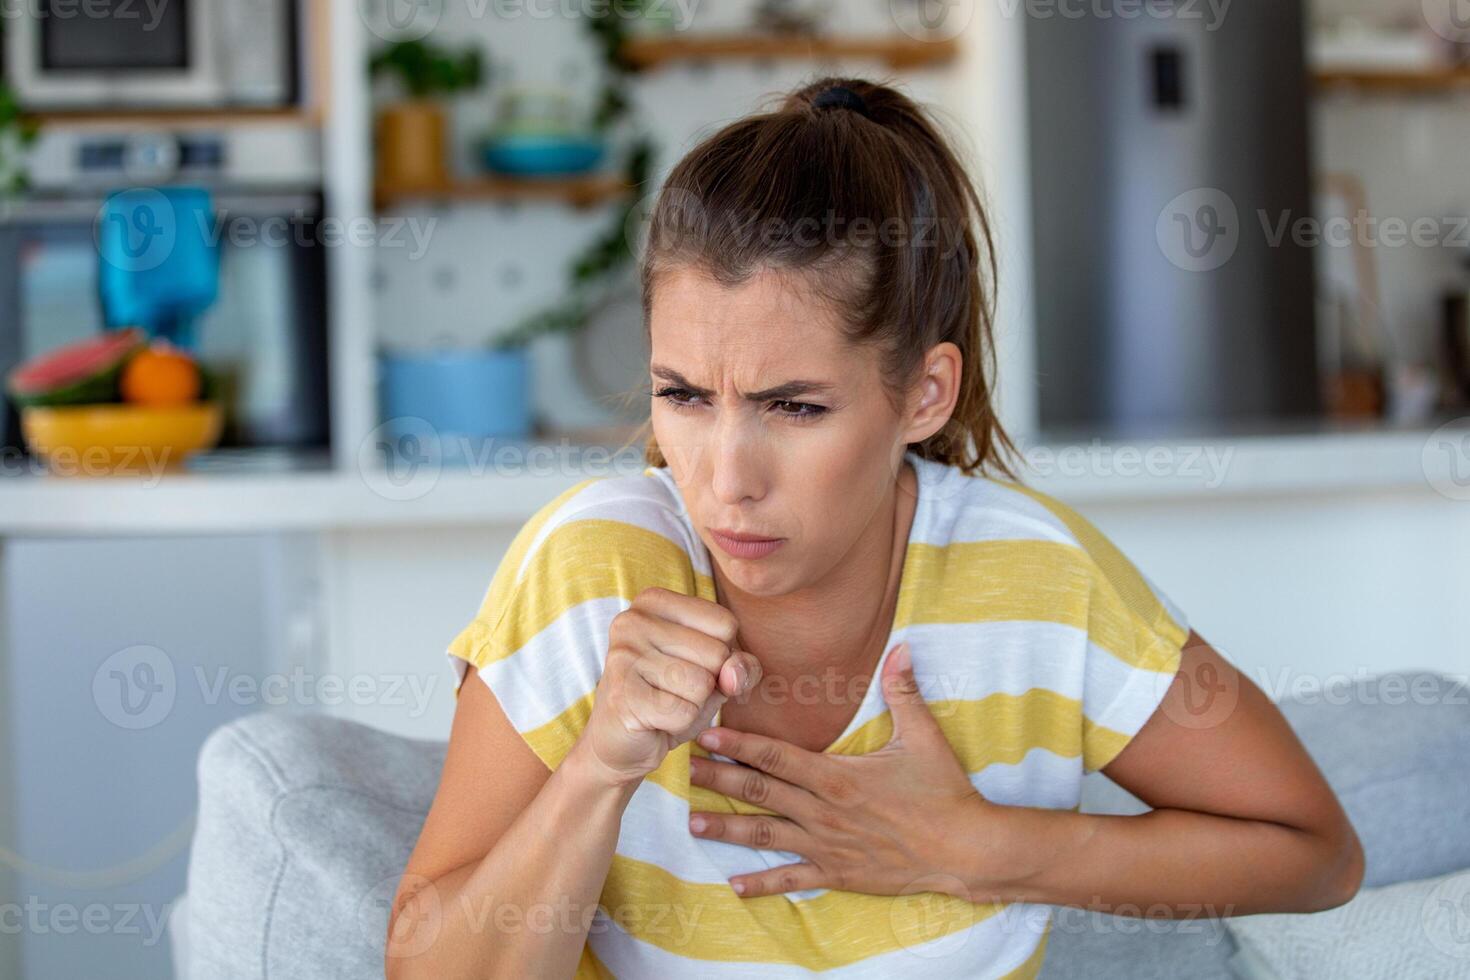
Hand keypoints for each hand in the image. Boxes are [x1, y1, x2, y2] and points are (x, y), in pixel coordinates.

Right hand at [576, 587, 762, 788]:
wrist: (621, 744)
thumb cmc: (671, 698)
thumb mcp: (716, 673)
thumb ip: (741, 665)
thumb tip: (732, 676)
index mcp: (654, 601)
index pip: (725, 623)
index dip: (721, 655)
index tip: (688, 664)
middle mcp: (632, 620)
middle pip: (716, 653)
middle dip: (708, 684)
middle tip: (672, 690)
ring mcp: (623, 656)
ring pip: (702, 684)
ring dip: (693, 705)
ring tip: (664, 703)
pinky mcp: (622, 694)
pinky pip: (684, 712)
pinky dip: (678, 724)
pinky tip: (654, 719)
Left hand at [687, 642, 1010, 900]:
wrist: (965, 849)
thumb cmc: (943, 791)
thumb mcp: (923, 736)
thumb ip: (904, 691)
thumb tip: (902, 646)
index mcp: (838, 776)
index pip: (777, 756)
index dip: (739, 744)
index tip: (707, 734)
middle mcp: (825, 812)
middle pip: (760, 792)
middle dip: (719, 780)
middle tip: (684, 771)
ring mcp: (828, 845)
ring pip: (766, 835)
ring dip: (726, 829)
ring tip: (691, 823)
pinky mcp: (839, 873)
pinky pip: (793, 878)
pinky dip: (762, 883)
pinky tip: (735, 885)